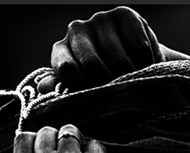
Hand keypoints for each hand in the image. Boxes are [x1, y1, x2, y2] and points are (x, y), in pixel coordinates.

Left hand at [38, 6, 164, 93]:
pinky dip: (147, 64)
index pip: (67, 69)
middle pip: (93, 66)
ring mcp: (100, 19)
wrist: (136, 62)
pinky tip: (145, 67)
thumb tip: (42, 88)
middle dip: (110, 86)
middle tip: (119, 95)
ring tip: (134, 83)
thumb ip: (64, 89)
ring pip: (119, 61)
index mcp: (61, 50)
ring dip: (131, 78)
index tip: (96, 101)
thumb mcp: (83, 89)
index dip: (83, 89)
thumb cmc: (105, 81)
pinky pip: (139, 49)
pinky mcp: (125, 14)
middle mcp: (76, 30)